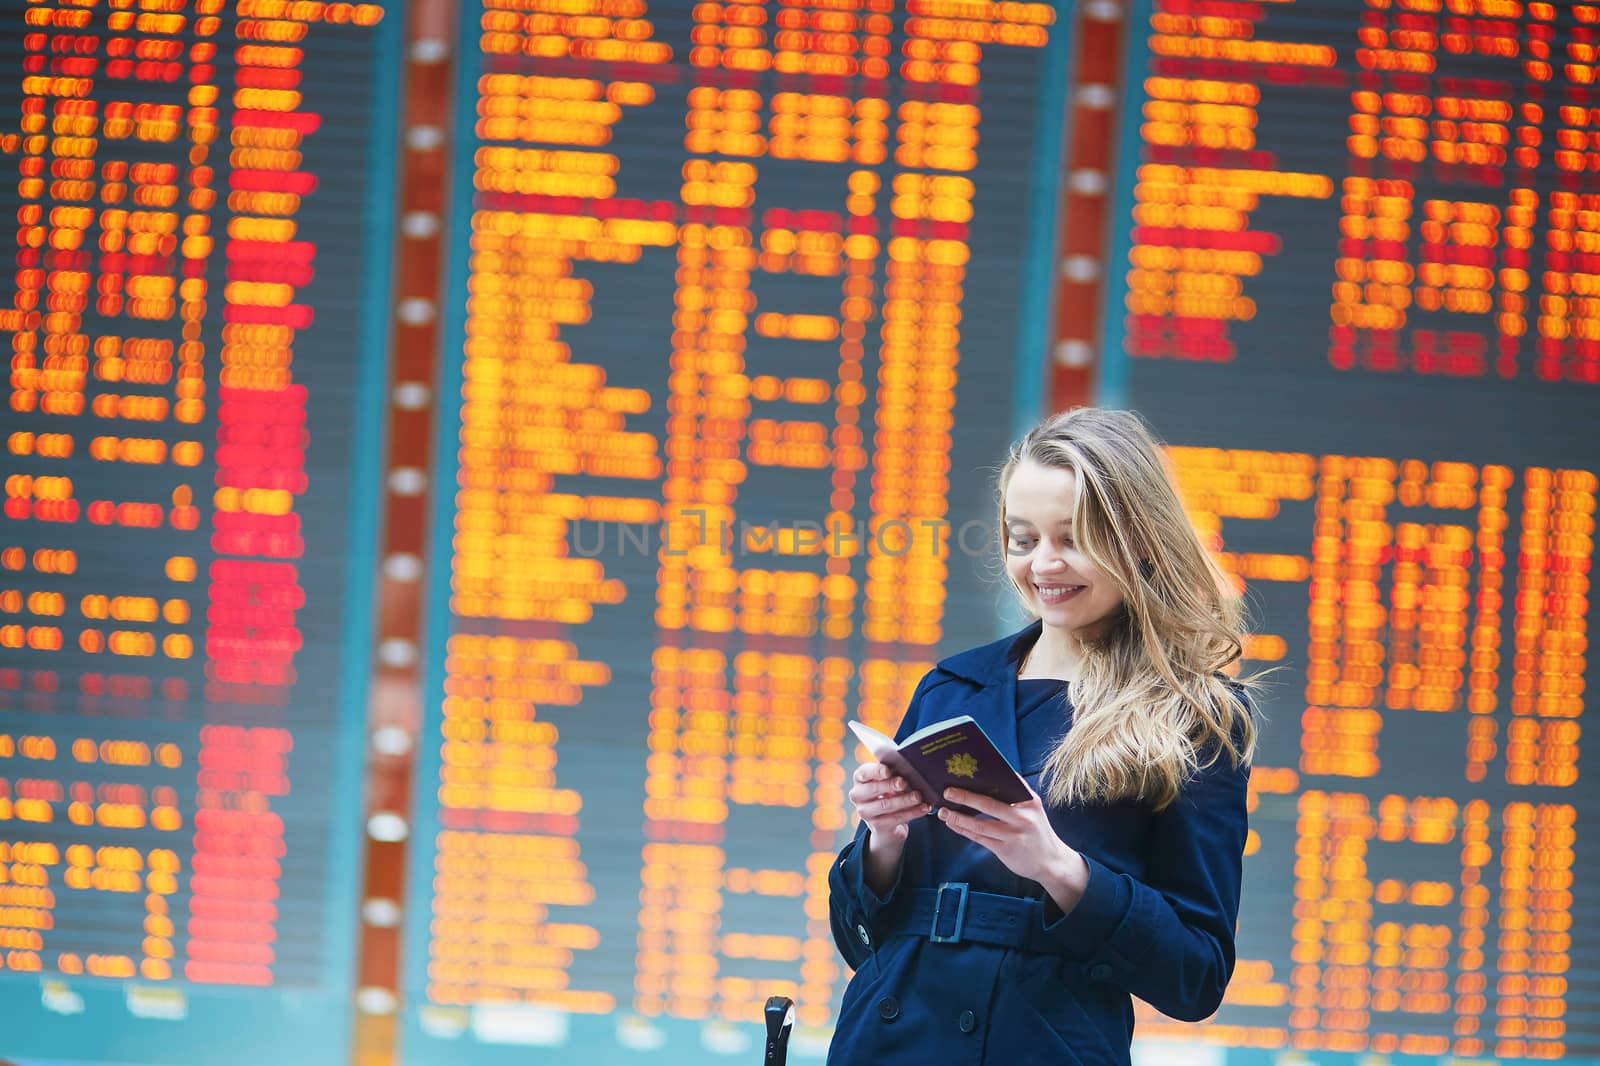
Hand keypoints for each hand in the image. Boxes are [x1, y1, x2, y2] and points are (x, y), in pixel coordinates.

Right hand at [849, 762, 931, 844]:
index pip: (864, 773)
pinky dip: (912, 812)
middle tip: (904, 782)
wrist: (885, 823)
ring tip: (918, 796)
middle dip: (889, 785)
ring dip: (904, 800)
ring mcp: (865, 812)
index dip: (876, 771)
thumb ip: (892, 774)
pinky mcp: (877, 825)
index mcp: (860, 779)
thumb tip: (910, 768)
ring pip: (885, 805)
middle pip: (873, 789)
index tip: (888, 771)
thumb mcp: (887, 782)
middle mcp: (857, 796)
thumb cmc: (888, 793)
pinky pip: (896, 818)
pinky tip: (923, 808)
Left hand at [937, 782, 1089, 912]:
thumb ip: (1014, 797)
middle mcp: (1022, 817)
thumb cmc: (1037, 831)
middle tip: (947, 792)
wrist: (1051, 861)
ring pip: (979, 825)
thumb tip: (986, 781)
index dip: (983, 778)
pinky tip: (953, 824)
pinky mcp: (1005, 850)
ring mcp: (1014, 835)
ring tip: (943, 812)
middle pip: (988, 804)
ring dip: (958, 818)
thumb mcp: (1032, 810)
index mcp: (1029, 801)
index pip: (1004, 784)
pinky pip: (980, 838)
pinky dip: (964, 830)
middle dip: (965, 797)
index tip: (964, 773)